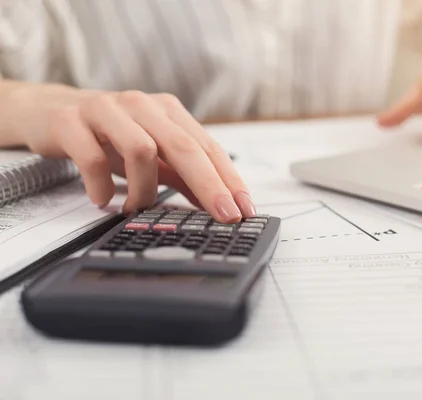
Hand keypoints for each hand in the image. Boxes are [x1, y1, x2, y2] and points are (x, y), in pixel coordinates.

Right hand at [4, 84, 255, 222]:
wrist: (48, 111)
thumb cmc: (109, 136)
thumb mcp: (152, 154)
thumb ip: (183, 176)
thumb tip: (218, 206)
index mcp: (167, 111)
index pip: (207, 147)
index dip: (229, 179)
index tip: (244, 210)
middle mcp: (142, 105)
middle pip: (184, 146)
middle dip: (209, 185)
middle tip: (223, 216)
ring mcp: (106, 109)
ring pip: (141, 150)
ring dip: (145, 189)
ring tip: (137, 209)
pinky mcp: (71, 122)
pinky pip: (92, 158)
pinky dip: (101, 186)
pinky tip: (103, 199)